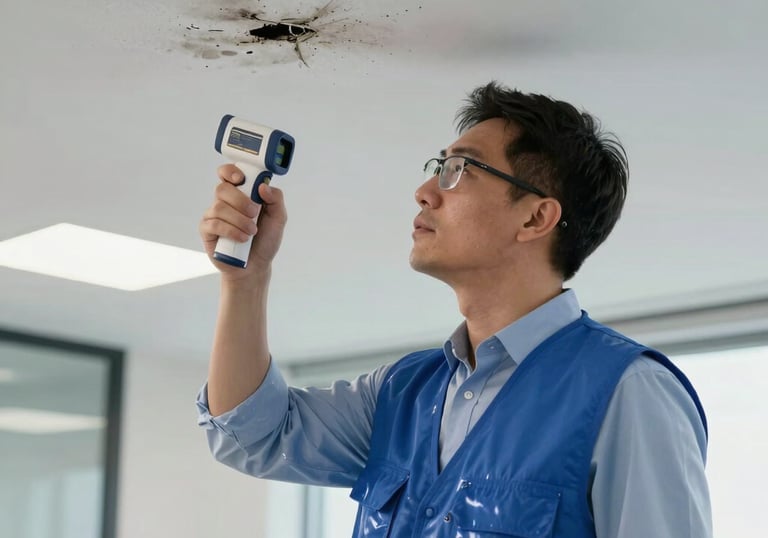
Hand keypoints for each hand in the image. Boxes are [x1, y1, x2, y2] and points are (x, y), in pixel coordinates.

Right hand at [199, 164, 287, 280]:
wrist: (256, 266)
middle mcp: (225, 201)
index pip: (227, 173)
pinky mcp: (207, 230)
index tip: (241, 179)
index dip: (230, 171)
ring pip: (219, 207)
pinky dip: (231, 231)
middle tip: (254, 214)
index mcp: (241, 193)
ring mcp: (214, 215)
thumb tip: (263, 186)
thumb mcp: (278, 219)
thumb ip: (276, 199)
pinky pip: (214, 224)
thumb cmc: (265, 240)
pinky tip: (242, 239)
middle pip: (222, 189)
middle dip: (240, 201)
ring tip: (251, 232)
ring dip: (239, 220)